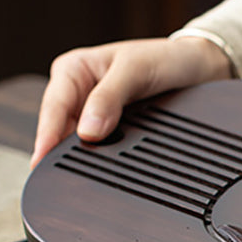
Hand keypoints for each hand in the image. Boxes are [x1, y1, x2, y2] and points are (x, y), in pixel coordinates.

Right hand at [30, 36, 232, 166]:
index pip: (52, 108)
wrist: (199, 69)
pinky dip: (101, 160)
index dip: (46, 137)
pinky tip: (103, 173)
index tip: (42, 161)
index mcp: (74, 70)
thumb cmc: (165, 59)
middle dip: (60, 154)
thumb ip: (109, 98)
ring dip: (82, 158)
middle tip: (62, 181)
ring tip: (80, 180)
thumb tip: (87, 132)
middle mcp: (79, 93)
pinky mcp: (112, 130)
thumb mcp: (135, 70)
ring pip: (77, 143)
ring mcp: (94, 114)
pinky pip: (100, 149)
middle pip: (60, 131)